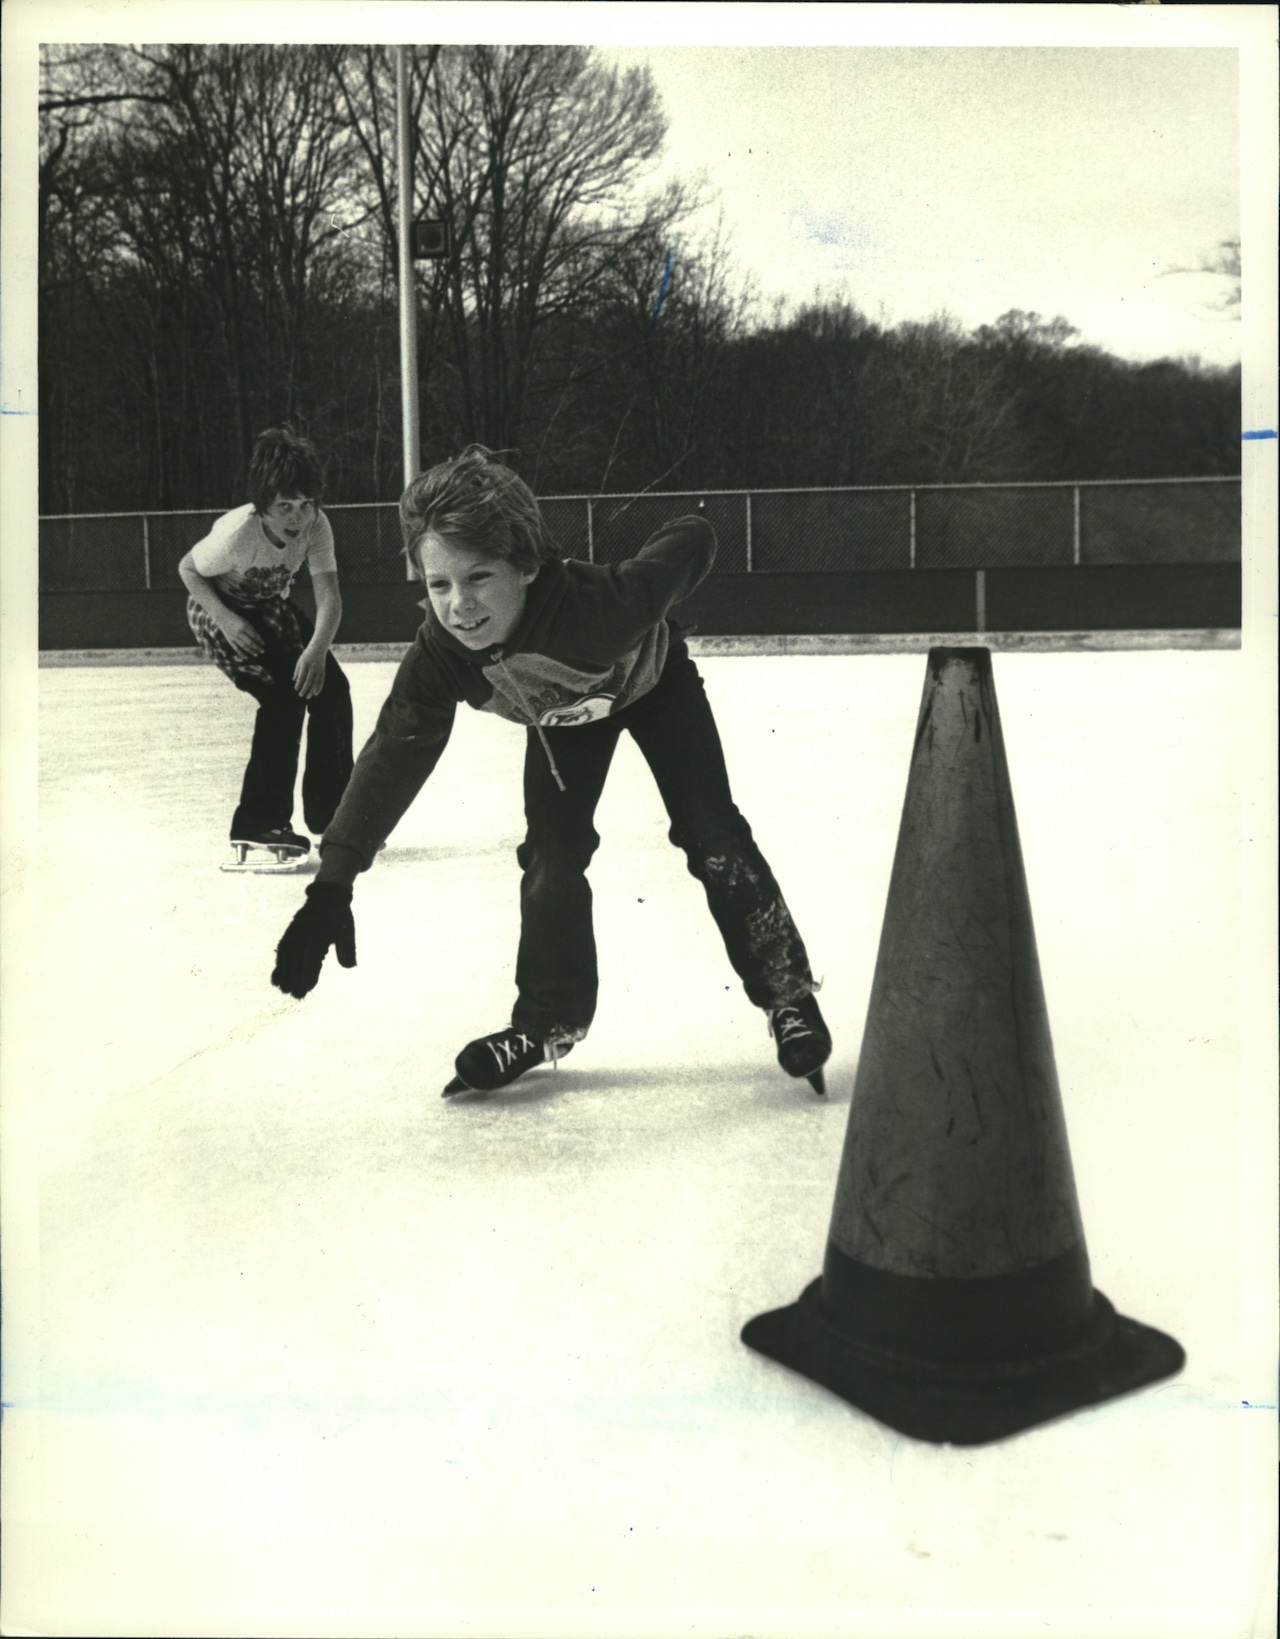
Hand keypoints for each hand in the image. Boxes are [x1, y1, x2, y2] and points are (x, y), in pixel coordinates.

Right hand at [219, 610, 264, 659]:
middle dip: (257, 648)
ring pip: (243, 646)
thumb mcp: (245, 621)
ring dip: (251, 651)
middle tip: (263, 651)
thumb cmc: (236, 618)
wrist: (222, 617)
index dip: (259, 640)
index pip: (253, 635)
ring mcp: (234, 637)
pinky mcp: (229, 640)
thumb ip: (252, 629)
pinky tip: (245, 658)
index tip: (263, 644)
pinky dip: (240, 654)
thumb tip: (259, 637)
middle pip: (250, 642)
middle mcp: (239, 632)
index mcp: (243, 626)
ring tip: (257, 655)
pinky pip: (235, 648)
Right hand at [271, 882, 355, 997]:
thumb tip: (350, 966)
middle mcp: (304, 931)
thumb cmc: (341, 916)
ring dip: (284, 972)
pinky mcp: (290, 932)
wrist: (328, 893)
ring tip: (283, 989)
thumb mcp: (348, 930)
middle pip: (297, 957)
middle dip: (295, 977)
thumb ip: (348, 948)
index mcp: (320, 931)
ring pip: (286, 954)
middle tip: (295, 995)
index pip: (312, 956)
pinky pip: (282, 949)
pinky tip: (277, 977)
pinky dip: (279, 963)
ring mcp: (295, 930)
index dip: (309, 973)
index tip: (307, 988)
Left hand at [293, 643, 327, 698]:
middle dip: (305, 689)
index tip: (296, 688)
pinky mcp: (323, 672)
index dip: (299, 683)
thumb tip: (294, 680)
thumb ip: (297, 671)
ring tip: (308, 697)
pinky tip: (315, 693)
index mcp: (305, 664)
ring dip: (312, 691)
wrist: (318, 648)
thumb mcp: (300, 661)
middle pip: (309, 681)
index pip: (302, 676)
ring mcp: (319, 670)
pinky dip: (319, 688)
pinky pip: (321, 681)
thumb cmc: (307, 655)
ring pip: (316, 682)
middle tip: (300, 695)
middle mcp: (313, 668)